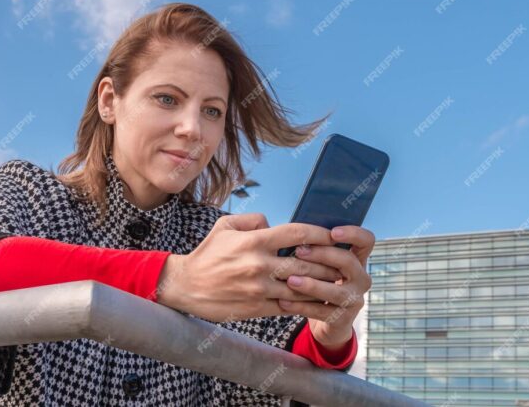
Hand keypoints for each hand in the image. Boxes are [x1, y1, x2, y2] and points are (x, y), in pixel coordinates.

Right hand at [154, 213, 342, 322]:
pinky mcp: (257, 307)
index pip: (297, 234)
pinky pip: (289, 306)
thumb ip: (253, 220)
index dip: (319, 234)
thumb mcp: (225, 226)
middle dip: (327, 262)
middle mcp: (259, 265)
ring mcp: (259, 288)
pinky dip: (306, 304)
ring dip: (322, 285)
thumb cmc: (207, 254)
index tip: (333, 234)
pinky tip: (320, 302)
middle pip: (305, 263)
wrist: (185, 287)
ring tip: (339, 282)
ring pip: (301, 287)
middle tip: (344, 261)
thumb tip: (273, 223)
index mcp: (255, 241)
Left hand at [276, 225, 374, 347]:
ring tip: (290, 280)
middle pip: (349, 261)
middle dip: (323, 254)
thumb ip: (309, 245)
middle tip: (299, 251)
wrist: (326, 320)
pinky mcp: (343, 319)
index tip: (332, 232)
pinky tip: (283, 301)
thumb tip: (278, 226)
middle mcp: (361, 278)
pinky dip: (301, 306)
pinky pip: (322, 312)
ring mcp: (354, 299)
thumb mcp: (319, 264)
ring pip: (336, 291)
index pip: (366, 240)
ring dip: (311, 284)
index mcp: (357, 259)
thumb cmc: (318, 282)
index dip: (353, 233)